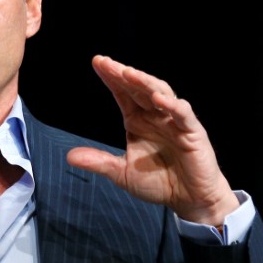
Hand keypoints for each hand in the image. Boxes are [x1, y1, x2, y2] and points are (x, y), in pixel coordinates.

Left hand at [67, 55, 238, 225]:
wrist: (190, 200)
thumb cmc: (159, 183)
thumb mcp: (122, 173)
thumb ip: (99, 162)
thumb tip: (69, 156)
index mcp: (138, 121)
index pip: (123, 93)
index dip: (111, 78)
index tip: (97, 62)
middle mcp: (155, 117)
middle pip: (138, 88)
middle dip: (123, 74)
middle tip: (106, 62)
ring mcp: (174, 122)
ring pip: (160, 94)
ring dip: (145, 82)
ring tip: (128, 73)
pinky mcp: (192, 133)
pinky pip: (183, 115)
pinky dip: (172, 105)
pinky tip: (158, 98)